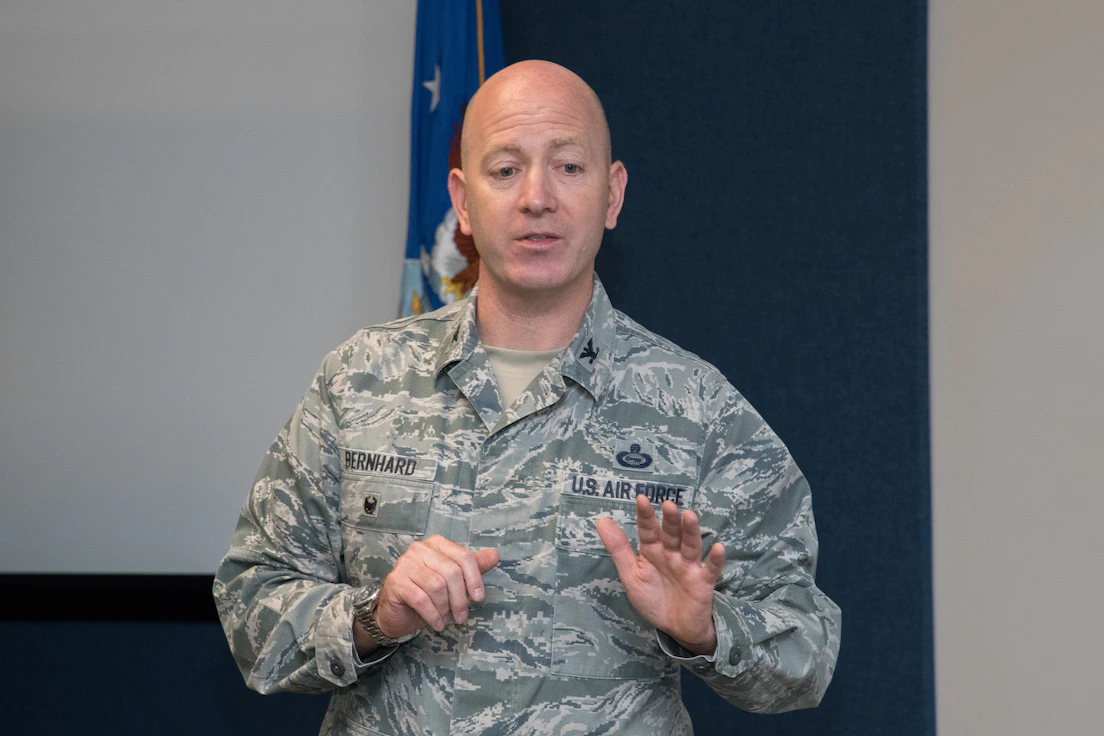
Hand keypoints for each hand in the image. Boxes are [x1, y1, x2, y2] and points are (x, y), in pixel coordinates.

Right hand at [367, 536, 498, 645]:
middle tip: (462, 617)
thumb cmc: (427, 594)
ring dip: (445, 608)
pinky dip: (433, 615)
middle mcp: (420, 549)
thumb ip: (472, 567)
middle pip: (451, 572)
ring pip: (437, 586)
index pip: (464, 557)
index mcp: (437, 544)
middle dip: (460, 599)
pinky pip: (421, 599)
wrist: (397, 613)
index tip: (479, 598)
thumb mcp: (453, 581)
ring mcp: (405, 564)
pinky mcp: (396, 581)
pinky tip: (437, 623)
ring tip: (446, 620)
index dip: (475, 579)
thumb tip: (495, 555)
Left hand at [596, 497, 724, 654]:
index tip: (641, 499)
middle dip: (670, 520)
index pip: (648, 530)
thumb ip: (618, 549)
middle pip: (671, 534)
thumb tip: (601, 520)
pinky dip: (715, 559)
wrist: (675, 628)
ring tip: (689, 516)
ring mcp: (688, 566)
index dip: (645, 516)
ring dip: (691, 531)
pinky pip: (710, 569)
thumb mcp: (631, 574)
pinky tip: (718, 547)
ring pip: (691, 545)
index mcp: (653, 551)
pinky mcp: (703, 582)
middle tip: (668, 505)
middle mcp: (672, 554)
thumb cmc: (653, 597)